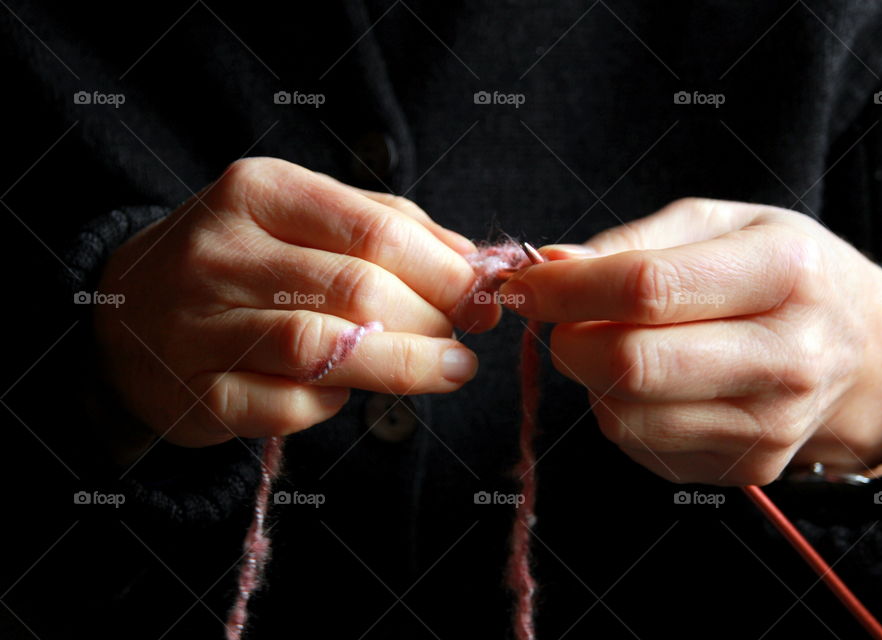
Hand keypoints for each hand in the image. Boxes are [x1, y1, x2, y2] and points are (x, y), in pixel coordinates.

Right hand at [94, 157, 488, 449]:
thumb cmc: (243, 259)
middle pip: (359, 290)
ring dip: (405, 366)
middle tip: (464, 339)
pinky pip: (291, 406)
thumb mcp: (302, 216)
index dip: (446, 272)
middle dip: (433, 321)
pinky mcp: (198, 394)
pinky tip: (350, 391)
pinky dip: (337, 403)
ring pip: (327, 349)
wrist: (129, 312)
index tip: (484, 298)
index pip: (377, 232)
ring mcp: (200, 326)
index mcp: (258, 191)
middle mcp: (221, 252)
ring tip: (448, 369)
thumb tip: (471, 263)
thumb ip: (389, 228)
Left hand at [501, 198, 881, 484]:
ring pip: (624, 415)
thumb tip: (548, 264)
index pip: (647, 289)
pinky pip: (641, 445)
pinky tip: (648, 381)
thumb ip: (630, 243)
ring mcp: (771, 426)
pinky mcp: (748, 468)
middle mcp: (788, 357)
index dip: (565, 288)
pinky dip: (619, 410)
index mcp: (784, 273)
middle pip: (630, 365)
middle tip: (560, 317)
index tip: (524, 284)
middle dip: (567, 339)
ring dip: (591, 378)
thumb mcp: (718, 224)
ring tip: (614, 343)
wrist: (860, 349)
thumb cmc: (779, 268)